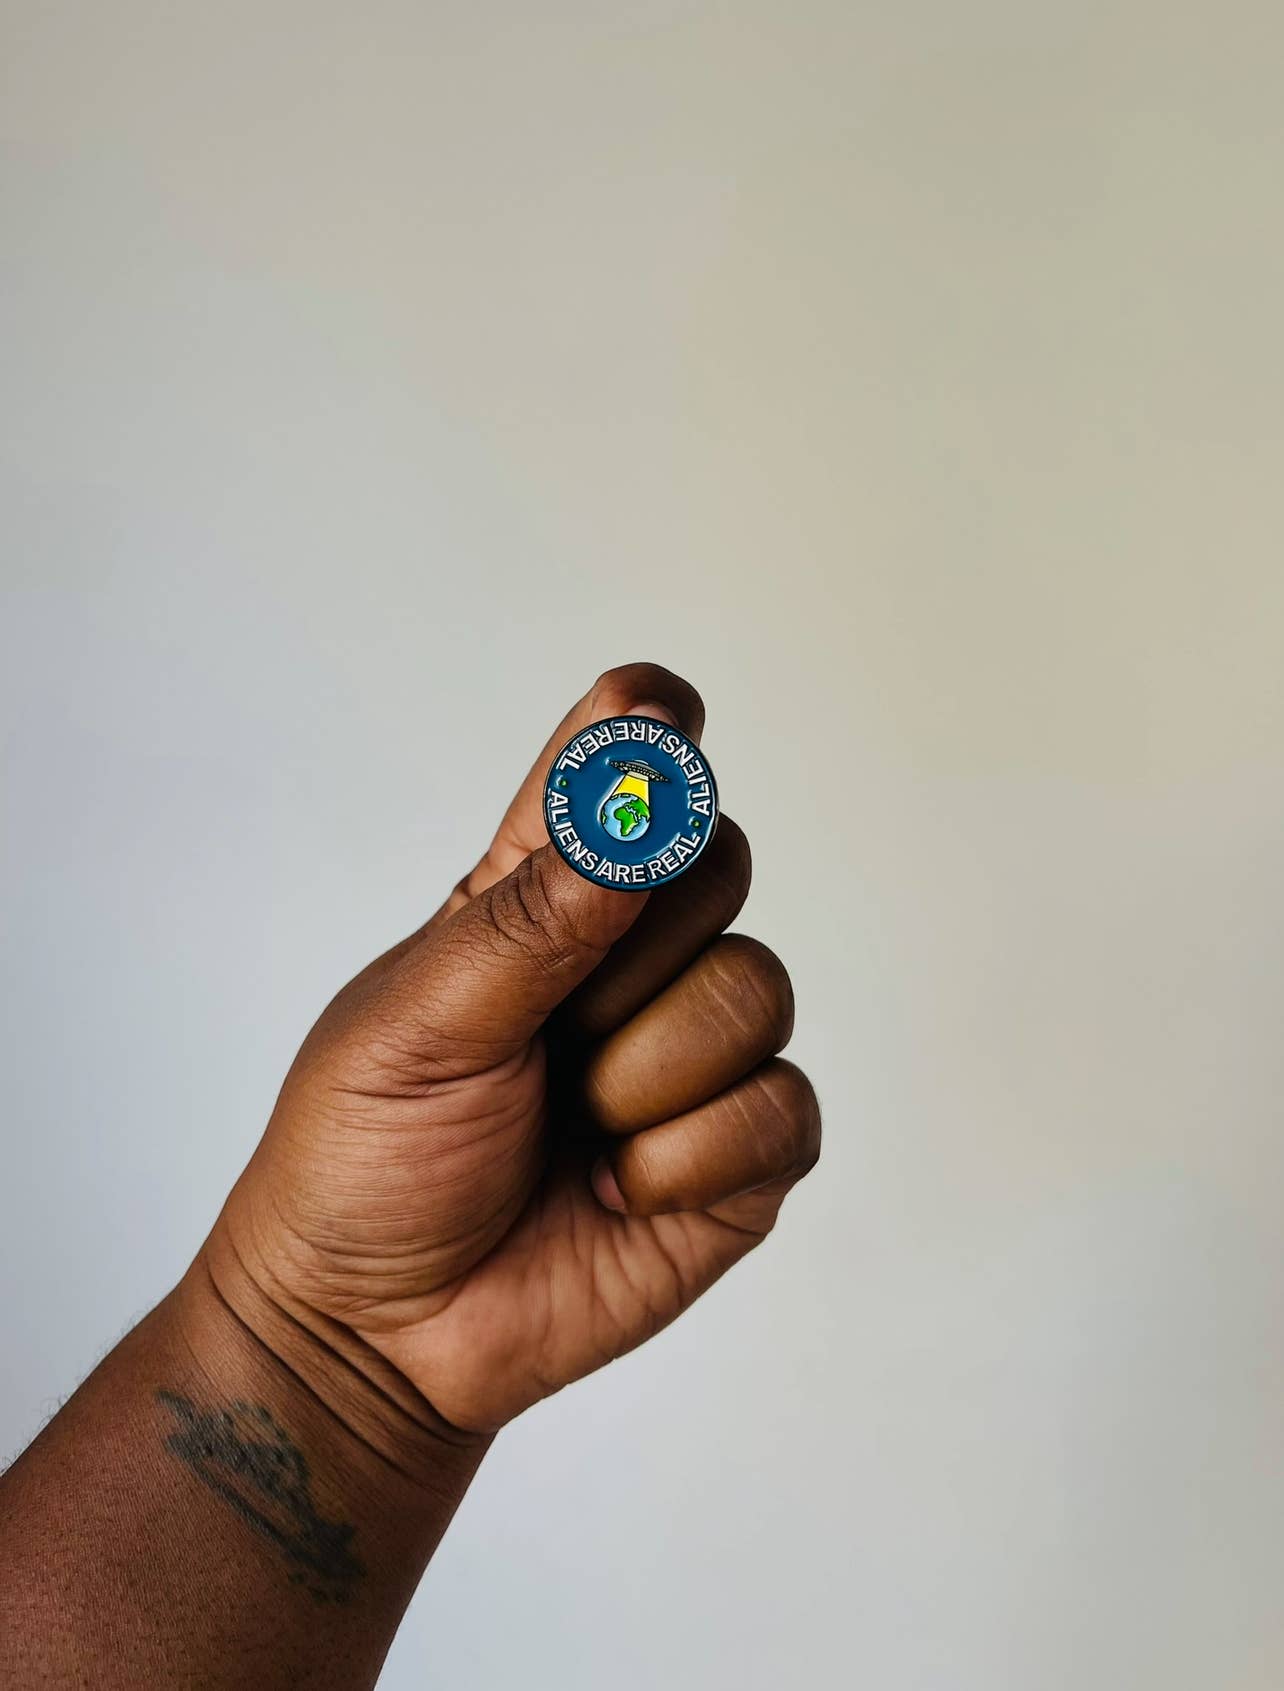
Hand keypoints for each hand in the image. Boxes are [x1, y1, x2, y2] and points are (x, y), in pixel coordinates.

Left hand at [211, 664, 819, 1433]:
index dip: (647, 730)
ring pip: (757, 987)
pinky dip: (688, 1157)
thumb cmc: (365, 1161)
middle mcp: (630, 959)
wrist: (378, 1335)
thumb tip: (641, 814)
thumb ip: (533, 918)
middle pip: (719, 859)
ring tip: (573, 1131)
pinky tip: (616, 1190)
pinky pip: (783, 1105)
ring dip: (647, 1073)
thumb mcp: (418, 1023)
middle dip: (636, 947)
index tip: (661, 711)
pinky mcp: (740, 1153)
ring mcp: (694, 1055)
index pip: (614, 773)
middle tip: (550, 1029)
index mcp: (536, 900)